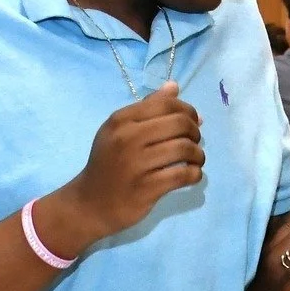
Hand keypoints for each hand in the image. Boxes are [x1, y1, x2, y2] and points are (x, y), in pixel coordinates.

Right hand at [35, 82, 203, 254]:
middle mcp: (128, 138)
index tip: (192, 122)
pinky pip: (183, 175)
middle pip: (180, 123)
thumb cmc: (109, 164)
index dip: (187, 110)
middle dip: (195, 132)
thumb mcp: (119, 131)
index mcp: (121, 120)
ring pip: (185, 149)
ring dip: (198, 154)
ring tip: (195, 160)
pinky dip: (195, 174)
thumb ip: (147, 107)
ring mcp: (137, 164)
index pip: (166, 104)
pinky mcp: (147, 188)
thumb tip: (174, 87)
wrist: (91, 203)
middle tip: (194, 142)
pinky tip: (192, 175)